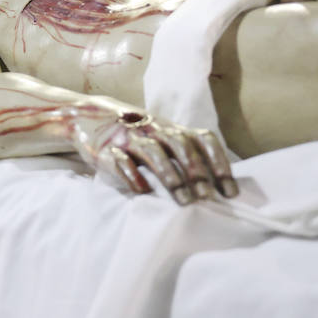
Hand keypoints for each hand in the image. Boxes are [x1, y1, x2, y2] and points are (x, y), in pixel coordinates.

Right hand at [75, 108, 235, 204]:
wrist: (88, 116)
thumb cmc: (135, 136)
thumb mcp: (162, 139)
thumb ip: (185, 155)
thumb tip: (217, 189)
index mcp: (172, 129)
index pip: (203, 139)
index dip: (219, 163)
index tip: (229, 191)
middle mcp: (153, 130)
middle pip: (180, 145)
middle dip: (196, 172)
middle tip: (206, 197)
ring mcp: (129, 138)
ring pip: (153, 152)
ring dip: (171, 176)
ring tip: (183, 201)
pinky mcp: (105, 149)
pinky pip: (120, 160)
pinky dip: (133, 175)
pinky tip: (143, 191)